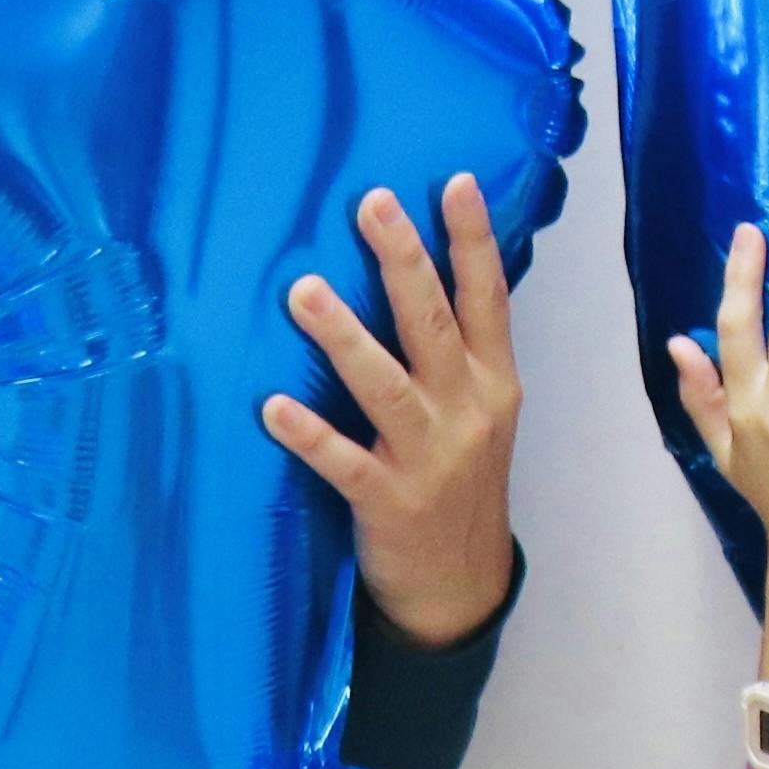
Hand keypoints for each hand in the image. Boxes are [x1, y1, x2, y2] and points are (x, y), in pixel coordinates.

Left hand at [258, 174, 524, 648]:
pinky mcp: (389, 501)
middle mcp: (467, 411)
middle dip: (404, 261)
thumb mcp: (481, 415)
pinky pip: (345, 462)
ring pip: (386, 385)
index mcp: (494, 383)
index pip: (489, 300)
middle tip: (372, 203)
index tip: (457, 182)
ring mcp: (430, 458)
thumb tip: (422, 274)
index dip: (473, 241)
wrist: (460, 585)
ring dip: (344, 336)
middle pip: (435, 325)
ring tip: (304, 292)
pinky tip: (274, 408)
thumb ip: (459, 356)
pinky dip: (310, 435)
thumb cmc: (459, 484)